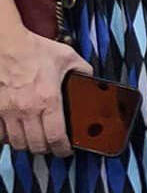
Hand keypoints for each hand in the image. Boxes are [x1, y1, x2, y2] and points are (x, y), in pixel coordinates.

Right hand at [0, 28, 91, 156]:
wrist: (6, 42)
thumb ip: (83, 70)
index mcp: (48, 99)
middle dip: (47, 149)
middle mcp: (27, 109)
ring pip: (17, 142)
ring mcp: (7, 110)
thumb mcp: (67, 57)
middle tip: (52, 145)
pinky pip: (0, 134)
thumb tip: (91, 80)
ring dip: (28, 145)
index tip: (66, 150)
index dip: (63, 150)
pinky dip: (7, 138)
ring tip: (35, 139)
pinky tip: (14, 133)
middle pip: (36, 145)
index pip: (56, 138)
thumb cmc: (34, 48)